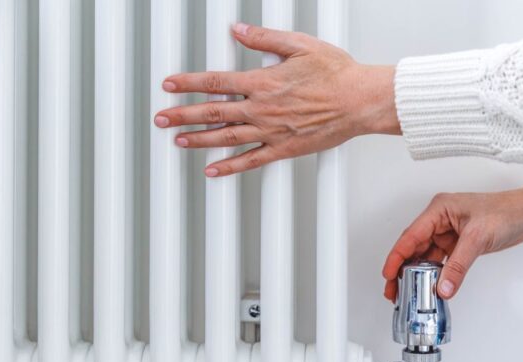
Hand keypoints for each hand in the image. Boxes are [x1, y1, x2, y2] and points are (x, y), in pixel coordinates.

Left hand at [154, 23, 399, 176]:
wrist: (360, 101)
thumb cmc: (337, 74)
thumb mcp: (300, 45)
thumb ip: (265, 39)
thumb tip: (239, 31)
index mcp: (263, 82)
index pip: (216, 82)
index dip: (189, 83)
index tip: (169, 86)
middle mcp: (262, 109)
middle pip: (213, 112)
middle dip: (183, 115)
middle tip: (162, 118)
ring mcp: (272, 131)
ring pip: (226, 137)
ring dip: (198, 139)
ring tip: (178, 141)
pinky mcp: (284, 148)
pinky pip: (251, 160)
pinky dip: (230, 166)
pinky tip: (213, 169)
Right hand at [382, 176, 522, 299]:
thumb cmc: (506, 212)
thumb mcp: (478, 238)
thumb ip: (458, 265)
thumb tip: (443, 287)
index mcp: (439, 209)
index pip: (410, 236)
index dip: (397, 256)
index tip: (388, 274)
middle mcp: (439, 220)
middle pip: (413, 247)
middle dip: (402, 269)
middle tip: (393, 290)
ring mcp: (448, 232)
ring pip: (425, 256)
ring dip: (417, 274)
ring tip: (407, 293)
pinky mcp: (457, 243)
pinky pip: (440, 261)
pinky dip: (434, 275)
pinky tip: (429, 286)